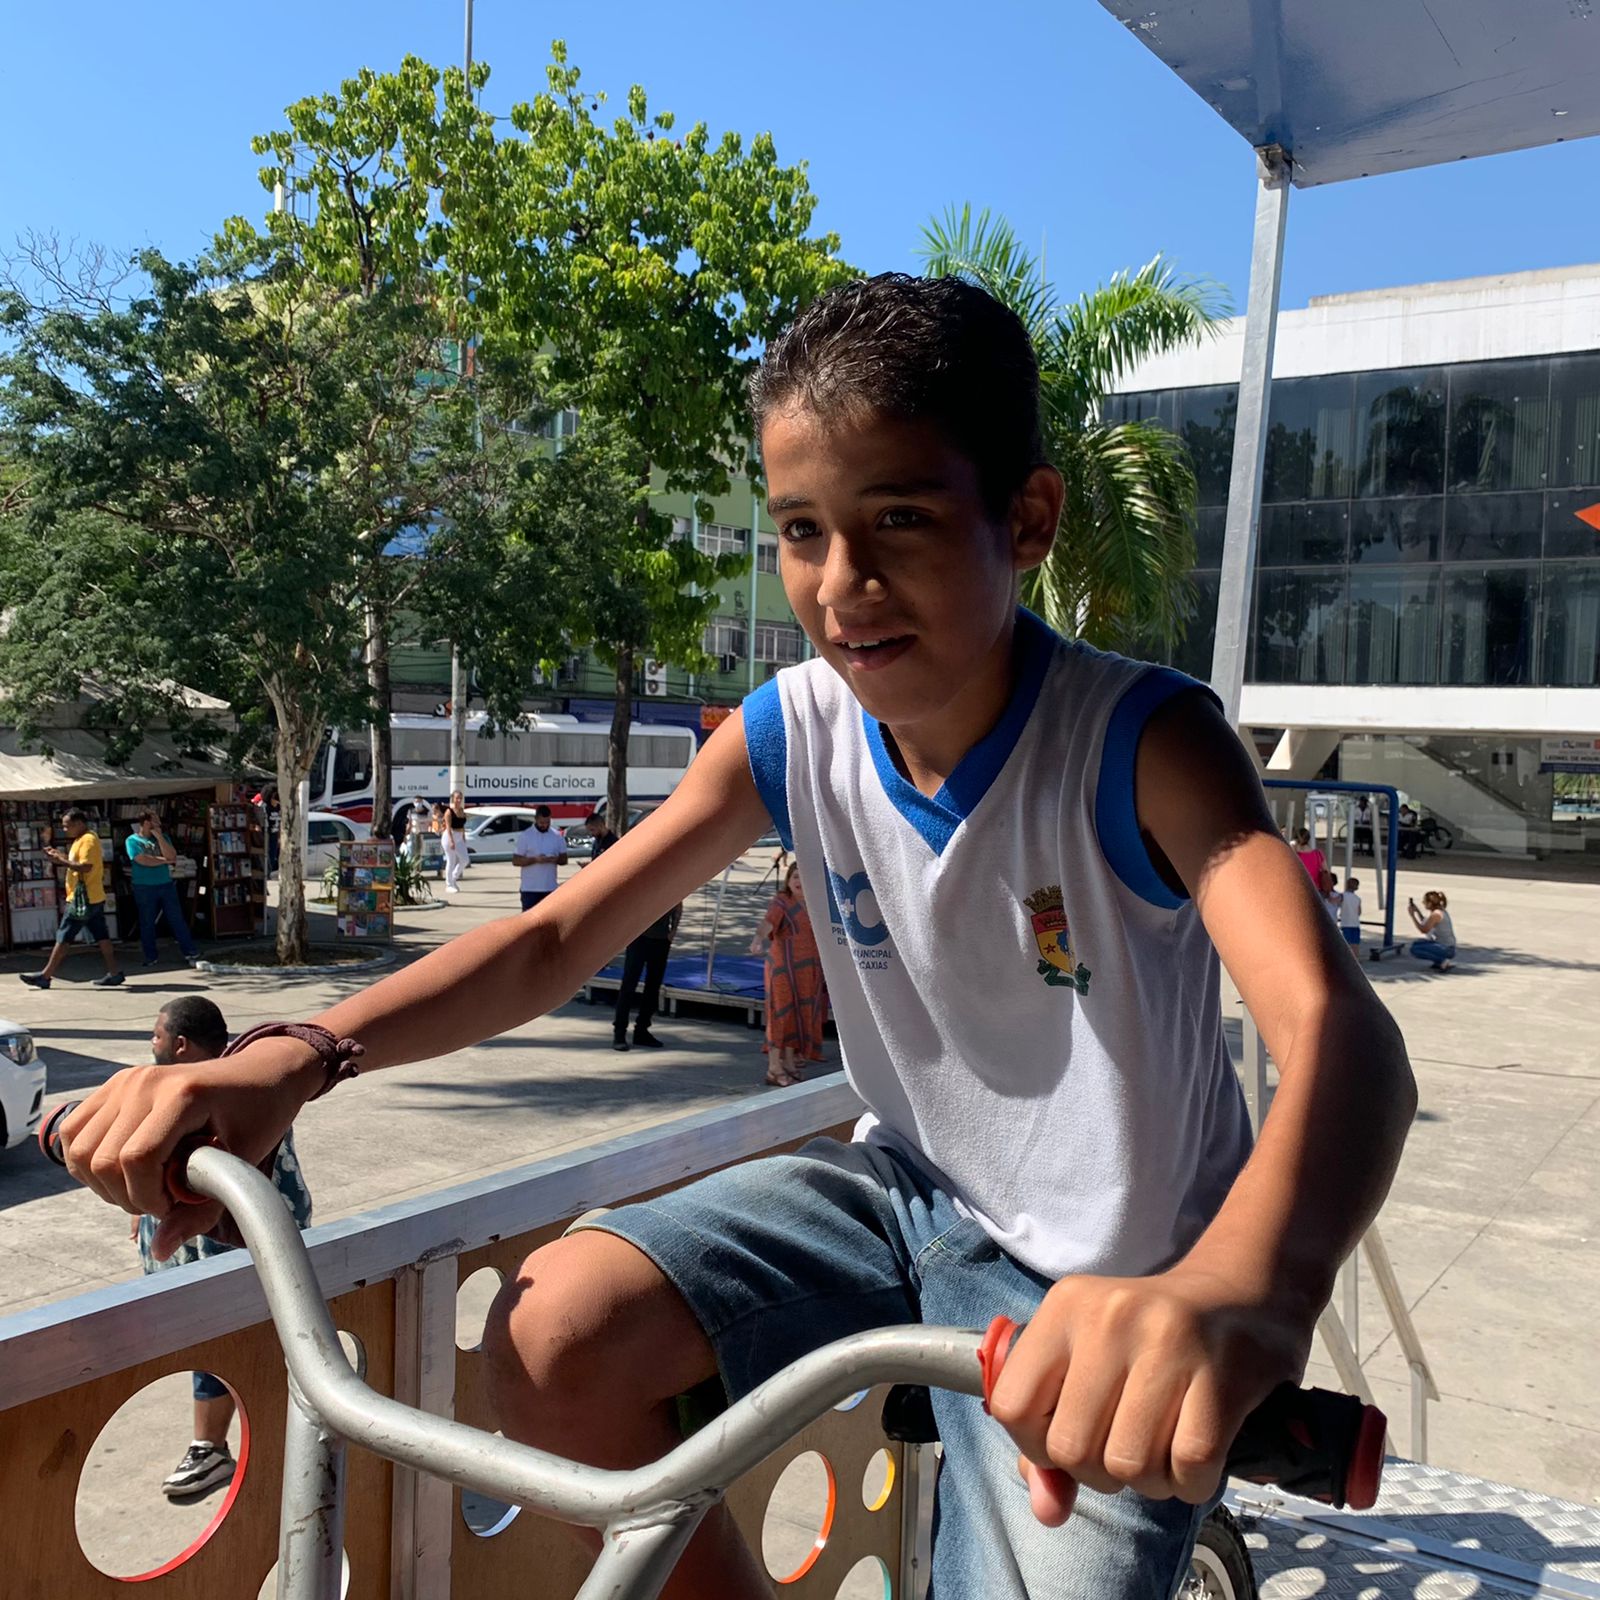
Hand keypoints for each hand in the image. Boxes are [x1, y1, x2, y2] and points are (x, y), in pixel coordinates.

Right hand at [58, 1039, 326, 1259]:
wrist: (263, 1073)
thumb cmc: (260, 1116)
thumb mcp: (242, 1164)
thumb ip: (200, 1209)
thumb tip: (159, 1250)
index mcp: (182, 1094)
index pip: (137, 1159)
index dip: (148, 1198)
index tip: (174, 1208)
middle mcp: (144, 1082)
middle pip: (103, 1161)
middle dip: (129, 1197)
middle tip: (165, 1199)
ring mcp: (124, 1081)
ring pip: (80, 1152)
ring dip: (105, 1184)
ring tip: (146, 1185)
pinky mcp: (113, 1086)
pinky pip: (74, 1134)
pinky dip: (90, 1162)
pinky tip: (126, 1170)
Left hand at [987, 1265, 1313, 1523]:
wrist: (1240, 1296)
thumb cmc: (1150, 1341)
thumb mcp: (1086, 1364)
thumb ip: (1052, 1441)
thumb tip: (1047, 1511)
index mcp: (1065, 1306)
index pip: (1011, 1407)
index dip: (1036, 1445)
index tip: (1069, 1436)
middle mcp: (1109, 1316)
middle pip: (1070, 1448)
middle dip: (1095, 1471)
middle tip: (1124, 1444)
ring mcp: (1166, 1342)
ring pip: (1127, 1465)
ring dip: (1146, 1480)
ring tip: (1161, 1447)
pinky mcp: (1220, 1374)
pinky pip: (1188, 1468)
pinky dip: (1190, 1483)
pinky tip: (1196, 1455)